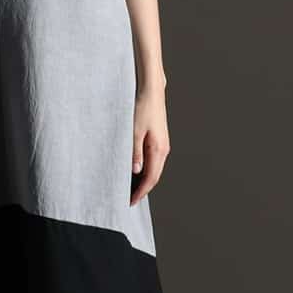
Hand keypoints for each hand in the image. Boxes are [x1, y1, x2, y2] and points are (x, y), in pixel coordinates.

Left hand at [130, 87, 168, 205]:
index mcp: (158, 150)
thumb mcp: (134, 131)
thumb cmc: (142, 108)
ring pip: (155, 169)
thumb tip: (136, 172)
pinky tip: (137, 172)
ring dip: (144, 181)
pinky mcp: (159, 140)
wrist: (151, 91)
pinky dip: (146, 170)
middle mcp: (164, 149)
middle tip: (129, 199)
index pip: (151, 178)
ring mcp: (163, 145)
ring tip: (131, 189)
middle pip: (154, 176)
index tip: (130, 202)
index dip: (141, 192)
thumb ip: (135, 153)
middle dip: (143, 190)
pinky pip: (154, 161)